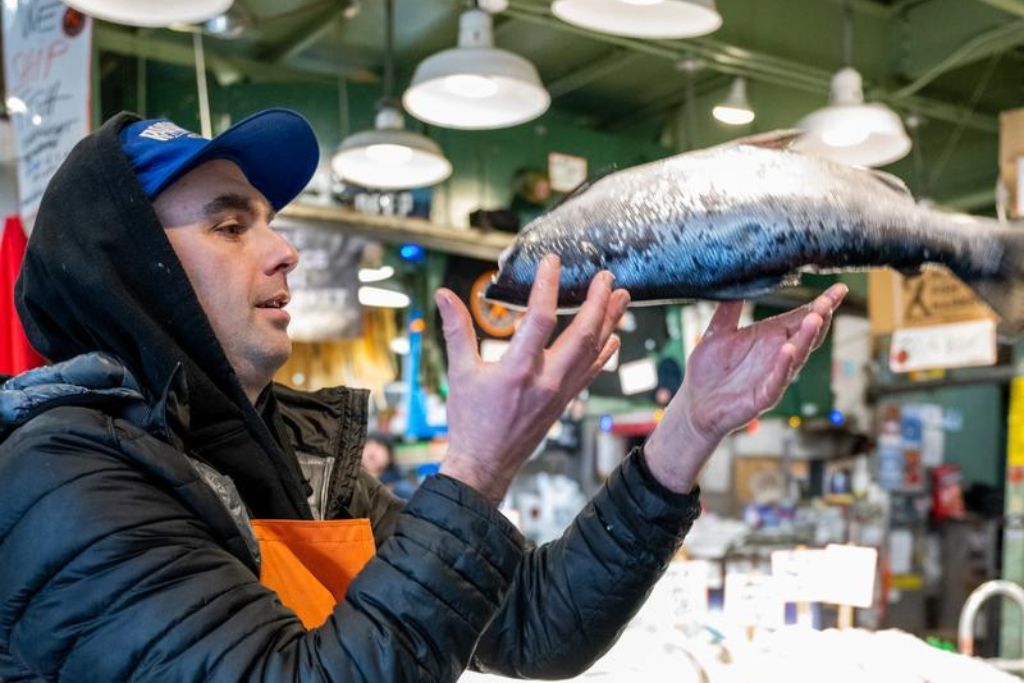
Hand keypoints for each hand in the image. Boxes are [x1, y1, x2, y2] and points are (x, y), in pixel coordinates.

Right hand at [437, 255, 629, 503]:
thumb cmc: (470, 421)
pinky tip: (614, 335)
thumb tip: (444, 295)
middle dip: (598, 303)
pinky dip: (604, 351)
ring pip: (593, 352)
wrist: (485, 464)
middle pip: (582, 335)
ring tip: (621, 296)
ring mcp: (560, 392)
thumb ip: (456, 330)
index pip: (540, 319)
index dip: (547, 287)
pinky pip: (591, 372)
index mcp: (517, 370)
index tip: (552, 263)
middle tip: (606, 276)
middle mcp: (545, 381)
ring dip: (609, 321)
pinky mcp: (564, 401)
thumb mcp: (459, 372)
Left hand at [644, 284, 847, 492]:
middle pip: (806, 334)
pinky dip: (784, 366)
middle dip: (820, 316)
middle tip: (832, 299)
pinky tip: (788, 350)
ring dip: (807, 337)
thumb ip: (728, 309)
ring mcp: (773, 376)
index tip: (839, 288)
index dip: (819, 304)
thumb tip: (734, 279)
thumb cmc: (708, 372)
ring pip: (797, 355)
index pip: (799, 317)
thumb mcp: (717, 333)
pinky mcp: (763, 396)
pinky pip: (777, 380)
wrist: (695, 404)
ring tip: (815, 318)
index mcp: (769, 338)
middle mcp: (776, 355)